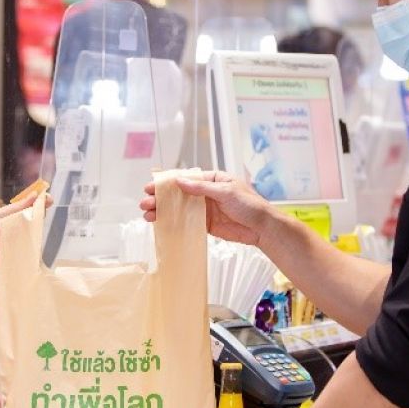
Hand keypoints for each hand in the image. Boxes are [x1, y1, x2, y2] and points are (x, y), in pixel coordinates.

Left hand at [0, 193, 45, 273]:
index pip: (32, 206)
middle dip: (40, 211)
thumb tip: (35, 195)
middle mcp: (22, 225)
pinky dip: (18, 237)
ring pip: (33, 228)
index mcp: (16, 215)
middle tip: (43, 207)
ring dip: (22, 225)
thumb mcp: (2, 214)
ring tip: (2, 228)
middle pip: (36, 216)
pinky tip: (3, 238)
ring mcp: (25, 237)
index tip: (48, 198)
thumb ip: (19, 206)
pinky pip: (29, 241)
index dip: (41, 201)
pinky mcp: (25, 249)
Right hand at [140, 171, 273, 246]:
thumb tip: (179, 181)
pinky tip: (161, 225)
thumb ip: (201, 188)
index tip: (151, 187)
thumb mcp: (225, 192)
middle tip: (145, 203)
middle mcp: (206, 193)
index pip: (185, 179)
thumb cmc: (249, 205)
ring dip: (164, 212)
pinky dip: (174, 224)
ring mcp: (205, 209)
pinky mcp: (206, 225)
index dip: (167, 183)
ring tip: (148, 215)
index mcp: (212, 180)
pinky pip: (186, 223)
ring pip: (180, 209)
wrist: (262, 228)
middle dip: (161, 199)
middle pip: (179, 194)